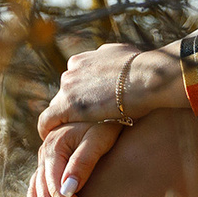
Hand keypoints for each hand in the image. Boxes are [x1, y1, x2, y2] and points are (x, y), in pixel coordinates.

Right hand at [20, 122, 122, 196]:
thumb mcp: (99, 139)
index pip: (56, 187)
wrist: (109, 103)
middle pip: (44, 193)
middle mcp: (44, 154)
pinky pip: (35, 187)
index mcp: (53, 147)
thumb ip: (83, 163)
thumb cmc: (107, 122)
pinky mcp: (50, 163)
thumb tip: (66, 191)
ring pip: (35, 192)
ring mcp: (44, 159)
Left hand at [35, 43, 187, 141]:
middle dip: (73, 105)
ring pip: (58, 105)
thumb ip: (121, 63)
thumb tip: (127, 66)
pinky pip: (48, 119)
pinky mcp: (68, 104)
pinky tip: (50, 138)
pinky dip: (48, 128)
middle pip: (67, 90)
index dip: (82, 93)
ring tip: (67, 134)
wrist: (149, 77)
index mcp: (89, 58)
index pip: (77, 77)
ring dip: (63, 118)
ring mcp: (69, 85)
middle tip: (80, 124)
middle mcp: (75, 67)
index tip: (88, 105)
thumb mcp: (132, 58)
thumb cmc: (150, 71)